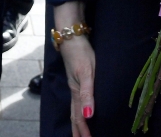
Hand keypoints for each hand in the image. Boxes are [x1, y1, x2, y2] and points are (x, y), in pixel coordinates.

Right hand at [55, 1, 93, 136]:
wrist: (71, 35)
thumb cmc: (81, 53)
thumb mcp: (87, 72)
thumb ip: (88, 94)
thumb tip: (88, 117)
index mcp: (77, 92)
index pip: (80, 118)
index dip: (84, 132)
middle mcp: (75, 91)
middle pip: (75, 116)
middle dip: (78, 131)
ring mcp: (74, 85)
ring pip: (75, 109)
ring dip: (77, 124)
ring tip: (80, 133)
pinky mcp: (76, 78)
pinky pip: (77, 101)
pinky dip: (78, 111)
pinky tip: (81, 111)